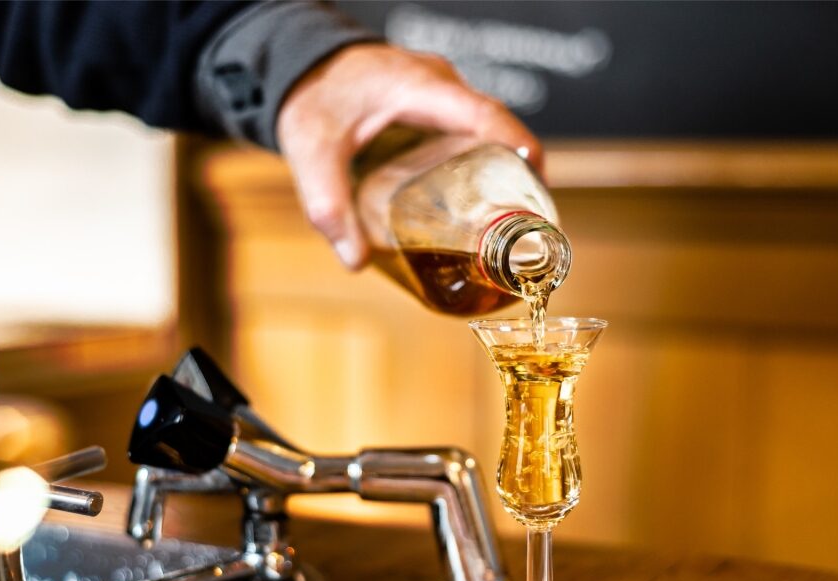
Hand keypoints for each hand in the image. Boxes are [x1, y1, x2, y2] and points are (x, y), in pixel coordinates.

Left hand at [275, 43, 541, 270]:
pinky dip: (479, 161)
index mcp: (421, 88)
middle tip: (522, 225)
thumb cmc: (310, 95)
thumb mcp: (312, 150)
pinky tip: (473, 199)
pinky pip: (468, 130)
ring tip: (504, 220)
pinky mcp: (433, 104)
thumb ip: (329, 205)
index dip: (520, 150)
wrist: (300, 63)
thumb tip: (356, 261)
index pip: (487, 117)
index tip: (537, 191)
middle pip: (497, 128)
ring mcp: (439, 93)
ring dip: (500, 169)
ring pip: (485, 130)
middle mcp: (440, 86)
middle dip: (516, 174)